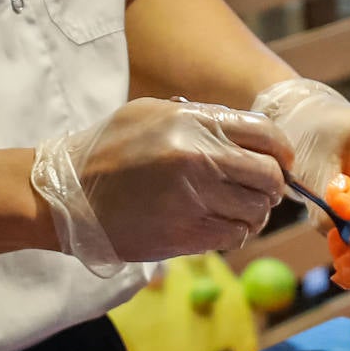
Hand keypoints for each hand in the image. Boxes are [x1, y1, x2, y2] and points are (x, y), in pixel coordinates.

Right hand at [31, 97, 292, 276]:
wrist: (68, 196)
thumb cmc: (111, 150)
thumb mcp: (154, 114)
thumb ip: (206, 120)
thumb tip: (256, 137)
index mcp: (192, 123)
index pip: (267, 135)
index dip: (281, 152)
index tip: (278, 162)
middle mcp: (198, 159)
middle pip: (269, 178)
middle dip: (271, 186)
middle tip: (256, 188)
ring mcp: (193, 201)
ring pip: (257, 212)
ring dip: (253, 212)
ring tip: (232, 206)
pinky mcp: (186, 235)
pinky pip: (234, 236)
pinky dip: (235, 232)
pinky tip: (218, 223)